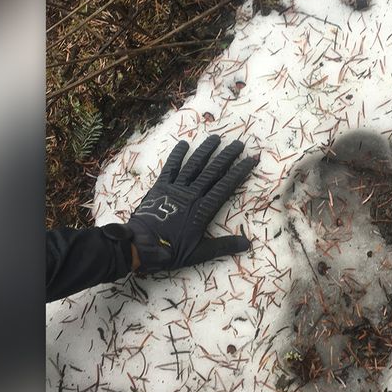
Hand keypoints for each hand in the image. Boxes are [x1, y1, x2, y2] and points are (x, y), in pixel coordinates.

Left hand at [124, 135, 256, 272]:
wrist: (141, 245)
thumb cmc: (171, 250)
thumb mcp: (200, 253)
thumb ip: (224, 246)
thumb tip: (247, 244)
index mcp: (202, 209)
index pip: (225, 186)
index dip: (239, 172)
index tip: (250, 161)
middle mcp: (191, 194)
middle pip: (212, 171)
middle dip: (227, 156)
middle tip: (239, 144)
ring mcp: (175, 188)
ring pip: (193, 165)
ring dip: (205, 150)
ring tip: (216, 138)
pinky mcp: (160, 187)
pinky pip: (170, 168)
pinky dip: (177, 155)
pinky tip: (184, 144)